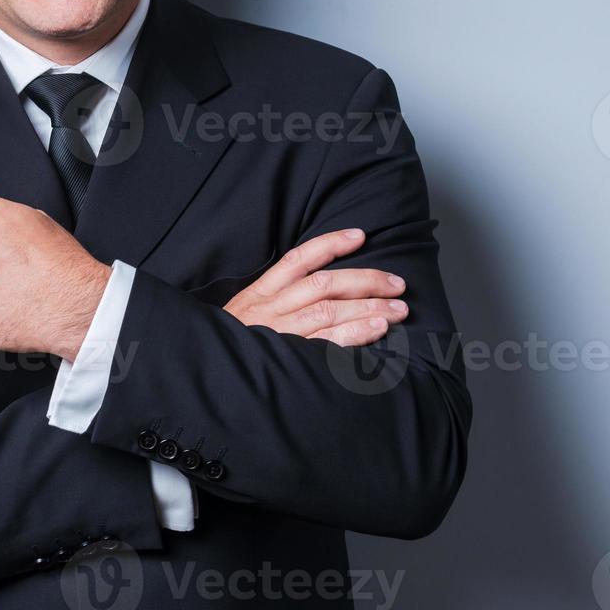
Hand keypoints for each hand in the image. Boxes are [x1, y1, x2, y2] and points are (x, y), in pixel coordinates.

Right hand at [222, 228, 407, 345]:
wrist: (209, 374)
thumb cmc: (232, 346)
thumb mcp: (244, 314)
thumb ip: (274, 300)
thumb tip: (318, 286)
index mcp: (259, 294)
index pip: (298, 259)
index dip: (330, 244)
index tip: (359, 236)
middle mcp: (270, 309)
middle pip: (323, 284)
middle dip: (365, 280)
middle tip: (397, 284)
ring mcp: (280, 334)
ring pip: (329, 310)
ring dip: (369, 307)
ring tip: (399, 308)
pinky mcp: (288, 359)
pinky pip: (328, 343)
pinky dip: (356, 333)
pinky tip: (378, 328)